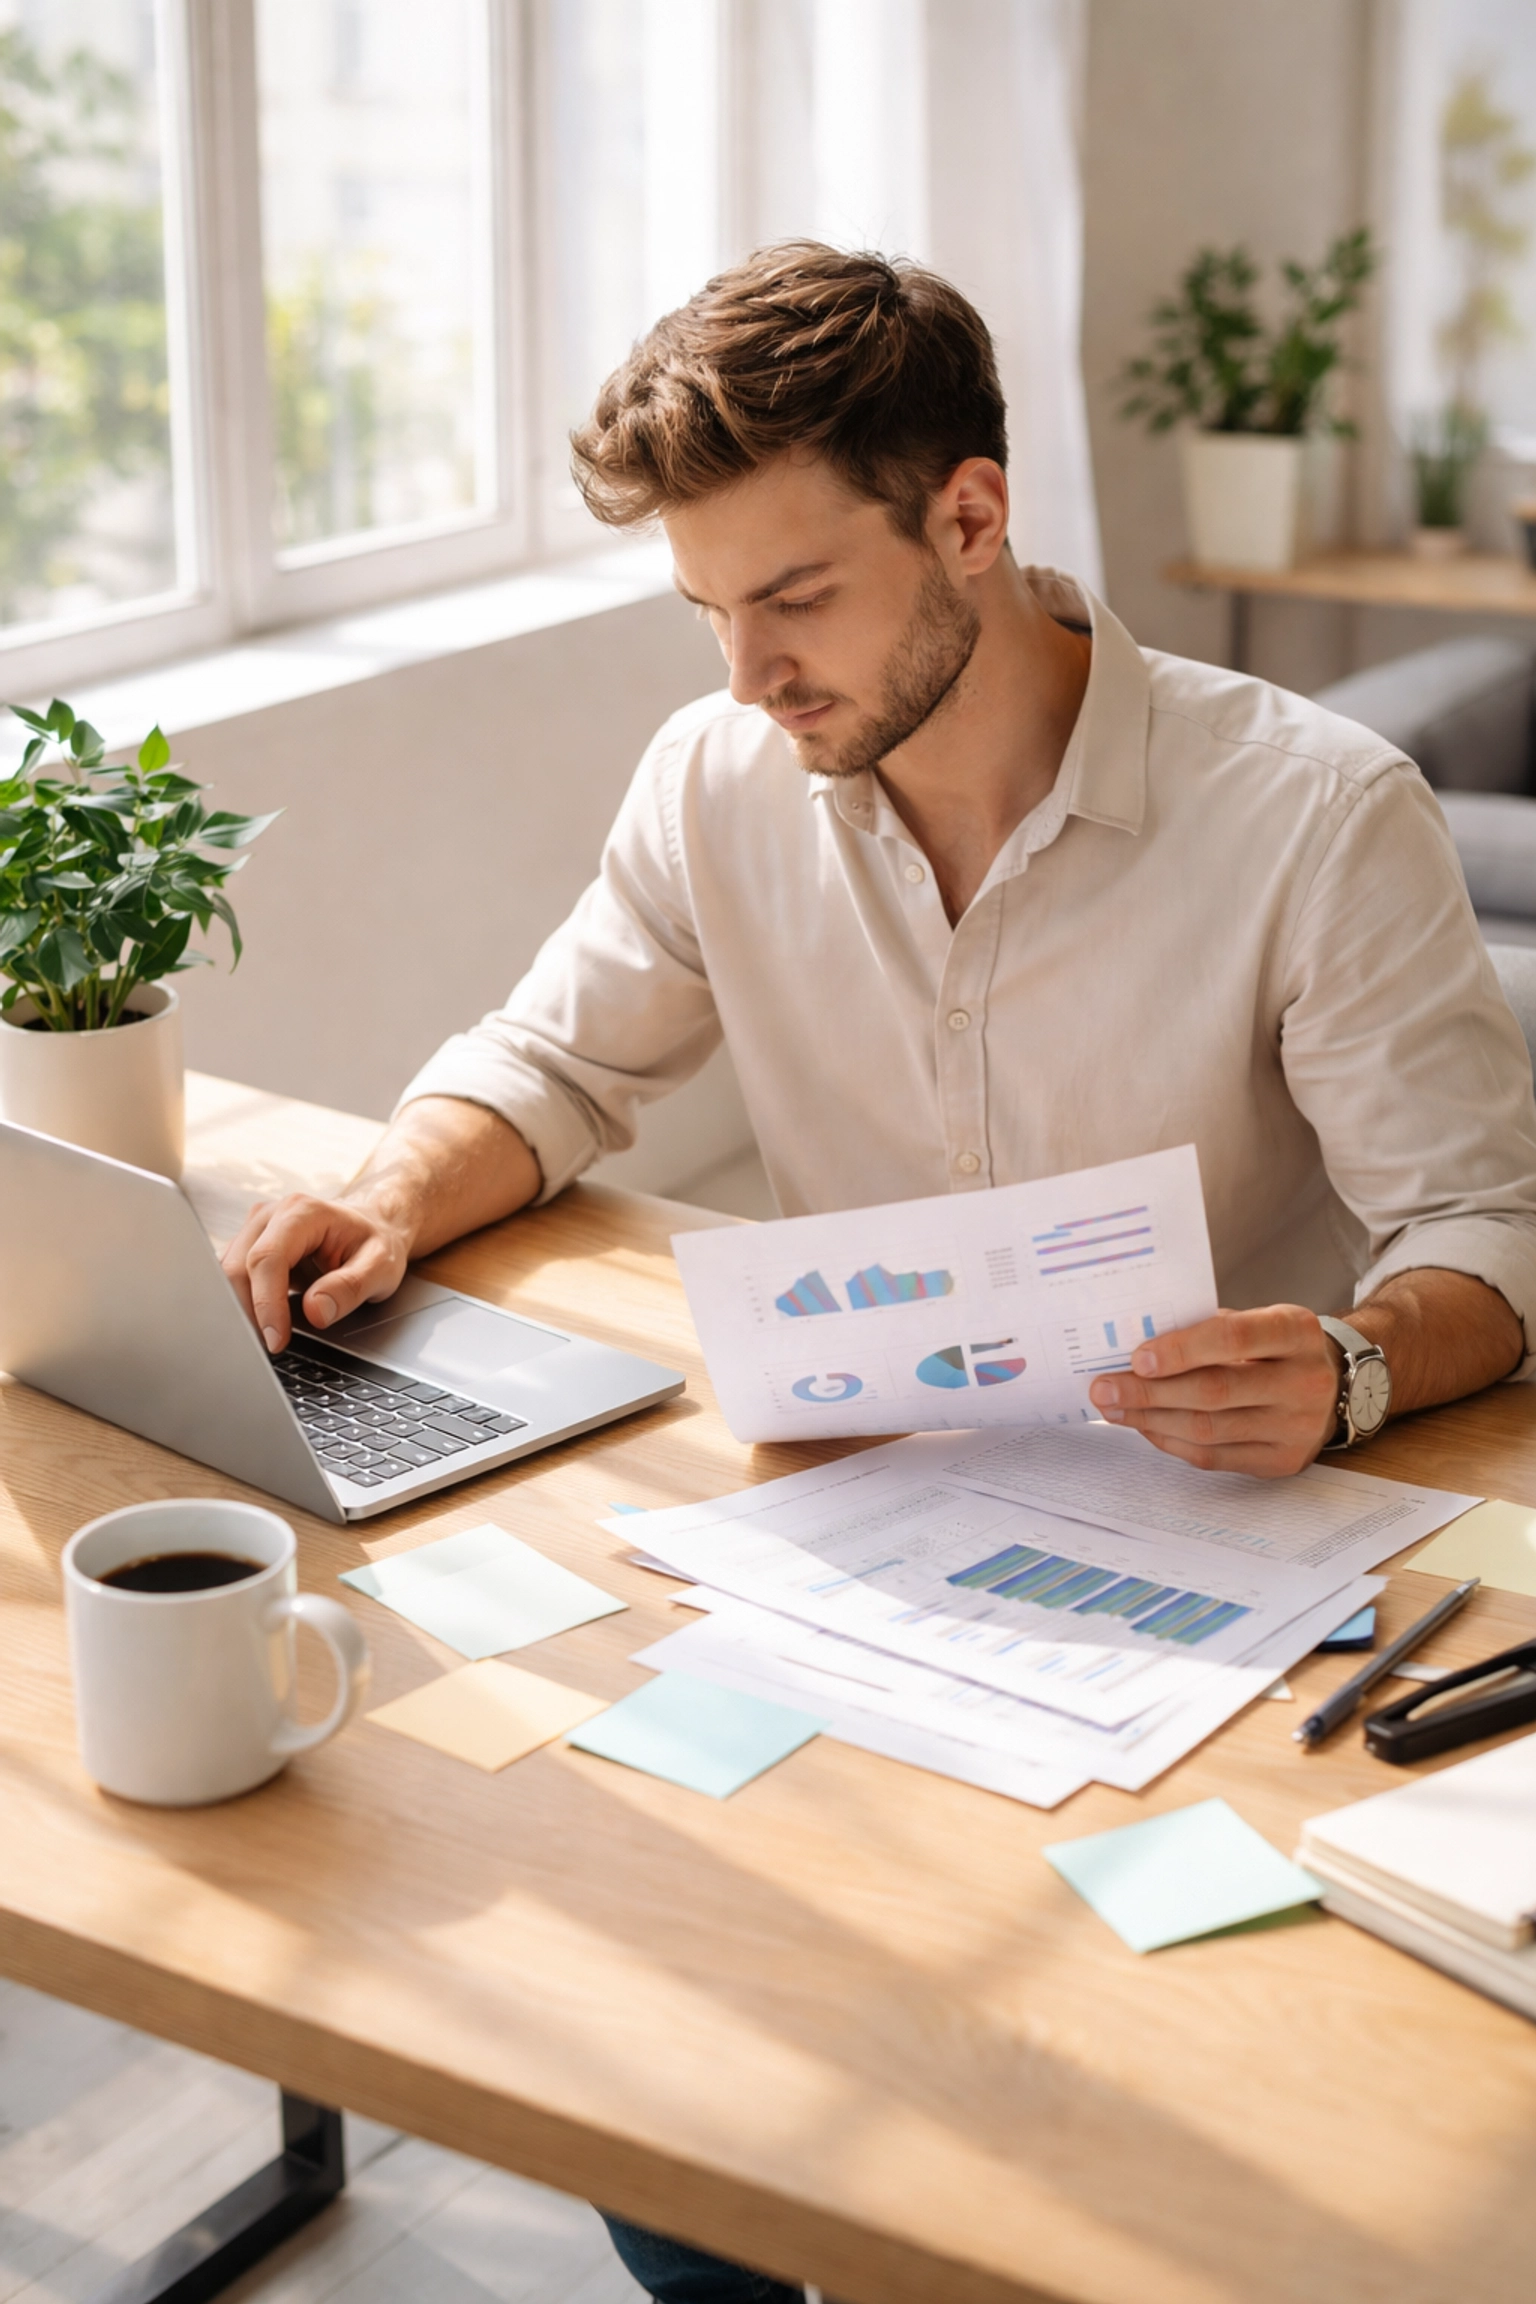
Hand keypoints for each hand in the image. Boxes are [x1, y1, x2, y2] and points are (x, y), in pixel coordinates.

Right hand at [221, 1193, 410, 1354]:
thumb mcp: (381, 1267)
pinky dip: (241, 1305)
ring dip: (240, 1311)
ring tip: (264, 1340)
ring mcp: (254, 1230)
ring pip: (227, 1275)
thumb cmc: (374, 1243)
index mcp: (302, 1212)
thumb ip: (350, 1287)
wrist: (371, 1227)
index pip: (268, 1258)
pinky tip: (260, 1325)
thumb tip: (316, 1312)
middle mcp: (270, 1216)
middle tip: (266, 1350)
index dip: (267, 1303)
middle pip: (238, 1268)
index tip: (276, 1339)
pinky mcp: (247, 1247)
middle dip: (247, 1314)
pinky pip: (231, 1279)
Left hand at [1087, 1305, 1340, 1477]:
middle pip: (1215, 1391)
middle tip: (1104, 1388)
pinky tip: (1144, 1427)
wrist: (1333, 1384)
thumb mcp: (1256, 1320)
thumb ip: (1206, 1329)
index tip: (1137, 1359)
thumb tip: (1134, 1347)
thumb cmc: (1276, 1346)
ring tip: (1114, 1409)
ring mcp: (1298, 1427)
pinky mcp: (1283, 1461)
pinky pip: (1214, 1458)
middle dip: (1150, 1392)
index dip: (1182, 1349)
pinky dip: (1171, 1441)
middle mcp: (1304, 1381)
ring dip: (1151, 1420)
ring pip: (1210, 1429)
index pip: (1234, 1338)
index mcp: (1295, 1332)